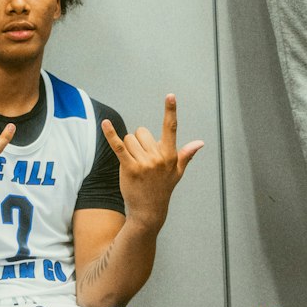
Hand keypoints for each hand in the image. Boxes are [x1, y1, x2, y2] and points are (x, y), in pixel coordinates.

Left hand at [100, 95, 203, 230]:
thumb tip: (200, 143)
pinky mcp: (129, 167)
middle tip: (143, 161)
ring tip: (135, 165)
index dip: (170, 111)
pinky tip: (105, 123)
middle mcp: (158, 157)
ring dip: (129, 149)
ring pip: (129, 139)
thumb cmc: (163, 189)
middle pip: (141, 132)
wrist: (149, 211)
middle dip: (139, 143)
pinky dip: (111, 134)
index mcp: (170, 155)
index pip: (170, 128)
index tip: (170, 96)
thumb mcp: (177, 173)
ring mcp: (144, 163)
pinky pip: (119, 146)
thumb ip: (186, 154)